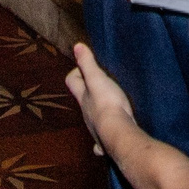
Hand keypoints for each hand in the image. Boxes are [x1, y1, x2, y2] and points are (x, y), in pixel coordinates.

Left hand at [66, 41, 133, 157]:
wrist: (117, 132)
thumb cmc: (107, 103)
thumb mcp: (97, 78)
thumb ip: (88, 63)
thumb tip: (77, 46)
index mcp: (83, 97)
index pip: (71, 81)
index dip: (76, 72)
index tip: (86, 68)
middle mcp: (86, 114)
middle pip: (82, 100)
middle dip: (88, 92)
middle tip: (102, 85)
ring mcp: (95, 128)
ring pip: (92, 119)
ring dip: (98, 113)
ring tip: (111, 107)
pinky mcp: (106, 141)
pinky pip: (101, 143)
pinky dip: (102, 142)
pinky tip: (106, 142)